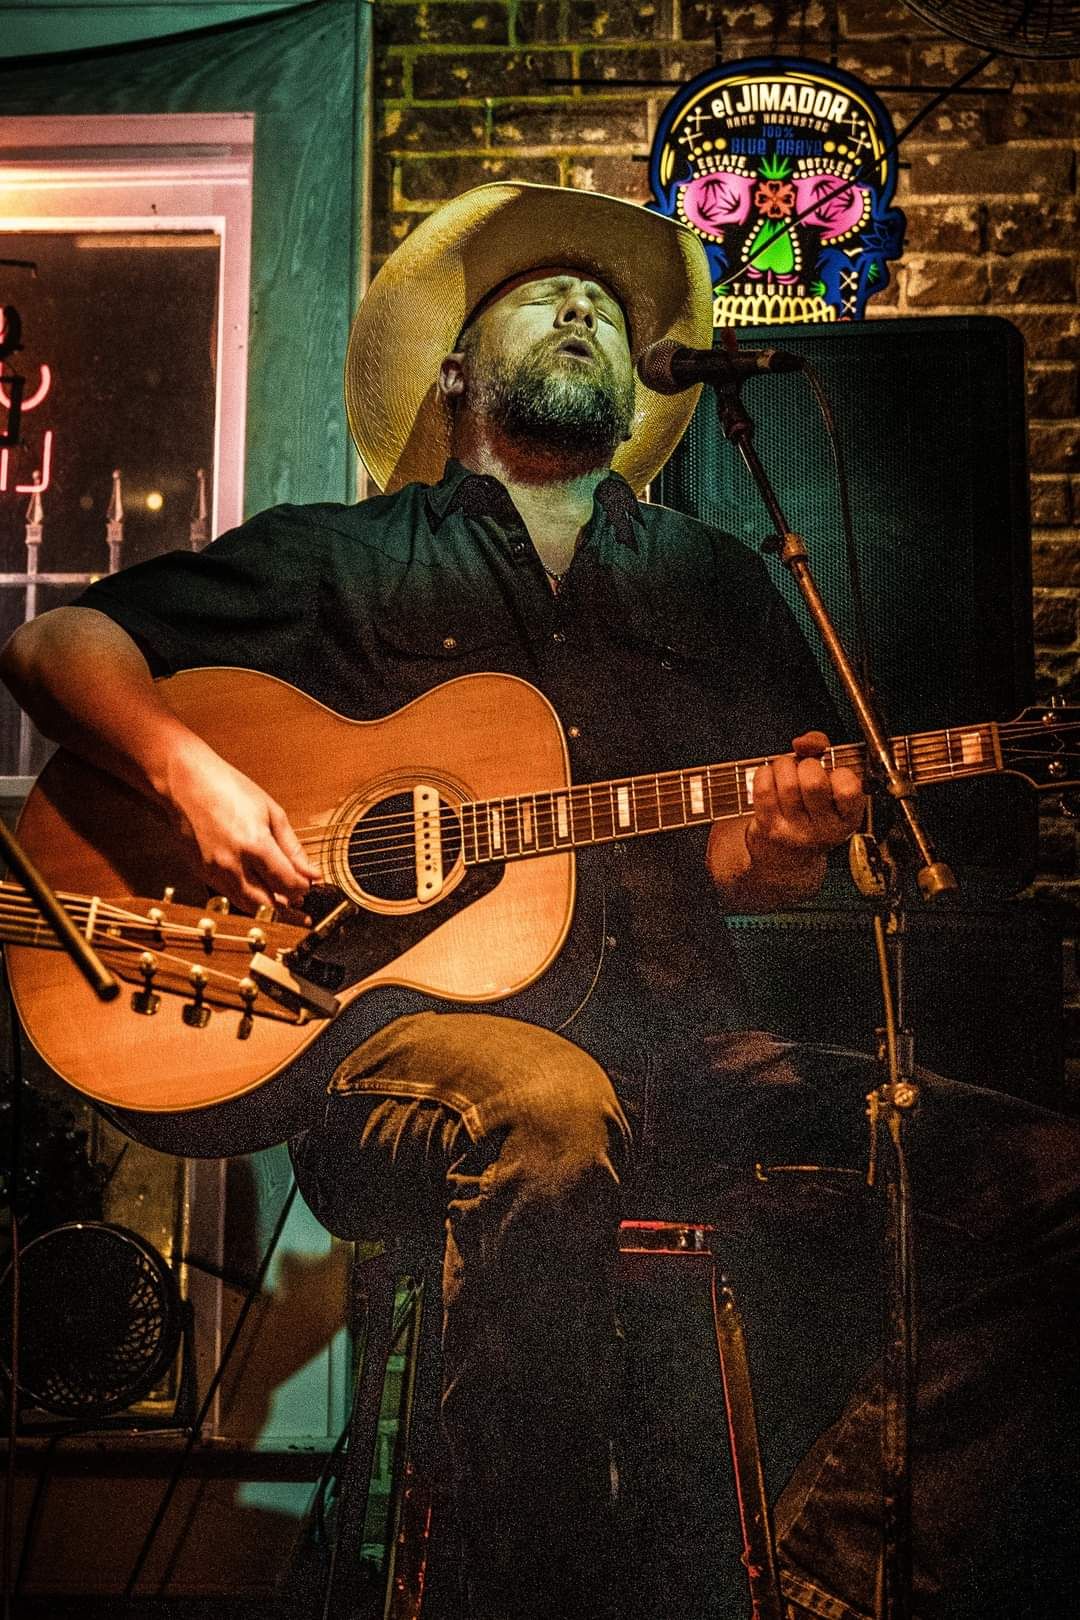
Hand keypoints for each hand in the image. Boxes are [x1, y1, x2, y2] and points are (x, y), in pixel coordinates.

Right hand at [164, 738, 321, 912]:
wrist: (185, 784)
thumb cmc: (228, 789)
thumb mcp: (271, 812)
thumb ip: (293, 847)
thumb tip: (312, 872)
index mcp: (255, 845)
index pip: (288, 884)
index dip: (304, 888)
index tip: (310, 884)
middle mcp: (233, 864)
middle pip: (268, 904)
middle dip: (288, 905)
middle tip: (301, 898)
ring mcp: (214, 872)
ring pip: (248, 906)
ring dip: (268, 906)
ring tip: (282, 897)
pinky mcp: (203, 874)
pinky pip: (231, 895)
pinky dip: (248, 897)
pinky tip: (258, 886)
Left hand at [745, 730, 864, 879]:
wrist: (787, 859)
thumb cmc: (811, 811)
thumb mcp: (830, 787)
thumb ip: (824, 751)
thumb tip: (803, 742)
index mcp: (847, 819)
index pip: (848, 787)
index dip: (838, 773)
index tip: (832, 777)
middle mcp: (824, 829)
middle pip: (813, 780)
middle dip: (806, 765)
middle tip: (804, 772)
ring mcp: (795, 831)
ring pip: (786, 780)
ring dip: (783, 766)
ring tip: (785, 774)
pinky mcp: (769, 828)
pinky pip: (764, 786)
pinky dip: (764, 774)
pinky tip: (770, 781)